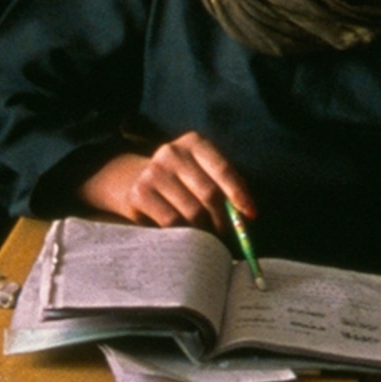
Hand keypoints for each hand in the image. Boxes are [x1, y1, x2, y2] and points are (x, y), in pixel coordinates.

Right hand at [79, 128, 255, 232]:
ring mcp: (154, 172)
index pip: (223, 169)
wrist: (130, 179)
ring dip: (204, 230)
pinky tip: (187, 237)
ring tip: (208, 238)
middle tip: (227, 235)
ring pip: (192, 212)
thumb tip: (246, 216)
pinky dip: (184, 234)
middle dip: (223, 219)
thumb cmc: (178, 180)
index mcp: (194, 142)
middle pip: (209, 193)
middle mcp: (172, 152)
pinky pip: (171, 222)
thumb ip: (221, 187)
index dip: (239, 194)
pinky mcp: (140, 193)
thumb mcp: (199, 171)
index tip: (250, 215)